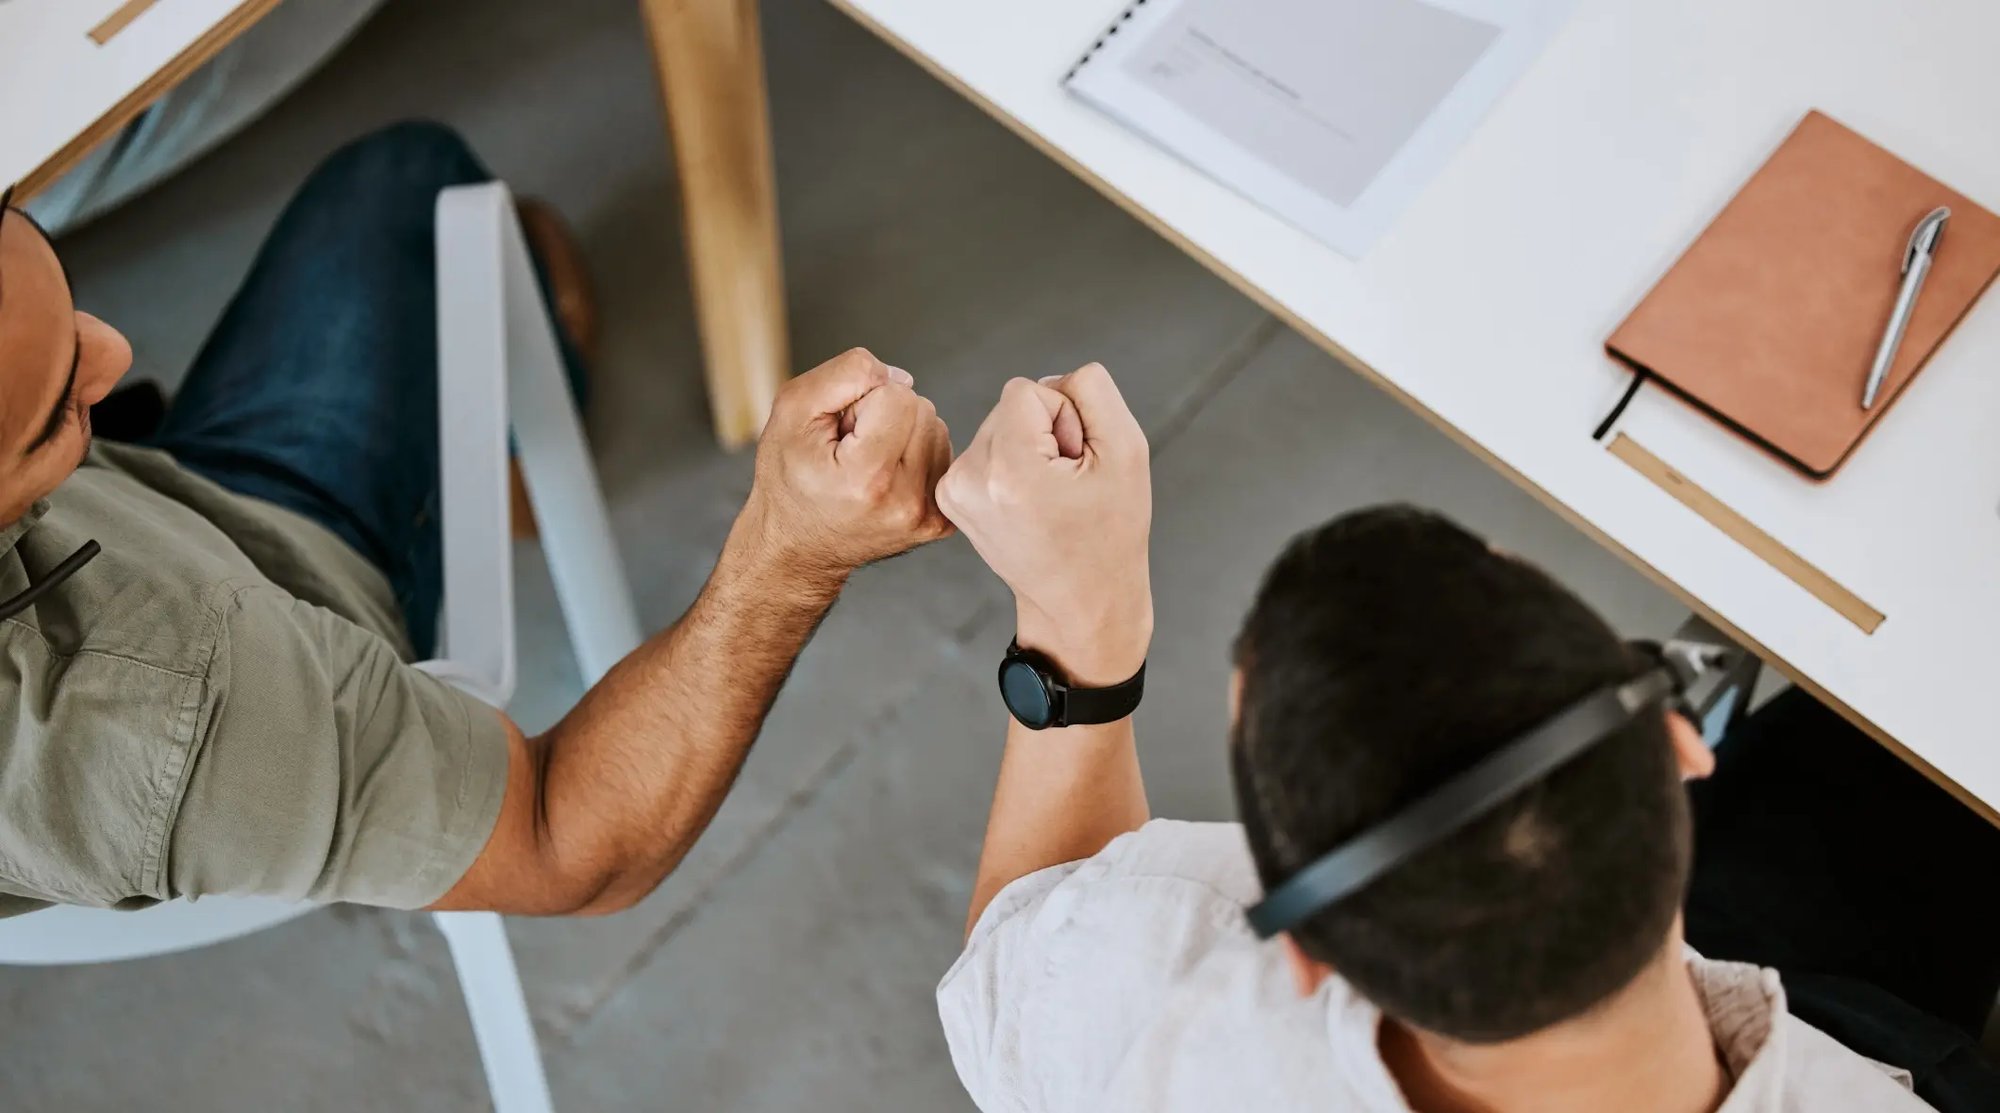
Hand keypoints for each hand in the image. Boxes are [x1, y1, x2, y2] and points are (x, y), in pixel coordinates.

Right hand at [738, 348, 954, 585]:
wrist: (796, 547)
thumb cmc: (788, 478)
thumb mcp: (791, 411)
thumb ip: (844, 374)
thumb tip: (899, 377)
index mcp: (868, 477)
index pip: (898, 395)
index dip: (863, 402)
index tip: (840, 433)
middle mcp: (904, 502)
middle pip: (922, 410)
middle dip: (885, 416)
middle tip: (850, 449)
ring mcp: (926, 517)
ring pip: (937, 430)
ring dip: (903, 434)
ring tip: (866, 463)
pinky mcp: (939, 523)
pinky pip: (943, 457)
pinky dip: (916, 457)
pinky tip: (886, 476)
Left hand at [937, 363, 1151, 685]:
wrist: (1081, 601)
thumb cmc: (1110, 533)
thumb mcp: (1127, 451)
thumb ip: (1091, 391)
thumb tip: (1052, 379)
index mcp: (1009, 470)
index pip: (1028, 389)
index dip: (1066, 419)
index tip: (1076, 465)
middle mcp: (969, 479)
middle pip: (1010, 405)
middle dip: (1045, 433)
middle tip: (1066, 485)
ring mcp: (953, 491)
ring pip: (999, 424)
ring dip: (1029, 449)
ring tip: (1049, 496)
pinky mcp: (950, 497)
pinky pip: (987, 448)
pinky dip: (1011, 464)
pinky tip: (1029, 501)